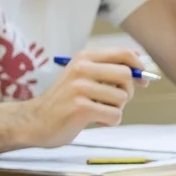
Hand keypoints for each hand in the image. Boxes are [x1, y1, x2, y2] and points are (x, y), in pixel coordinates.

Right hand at [23, 47, 144, 146]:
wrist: (34, 121)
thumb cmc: (64, 100)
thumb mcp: (82, 76)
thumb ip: (108, 69)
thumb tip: (141, 69)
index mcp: (84, 57)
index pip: (124, 53)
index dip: (139, 67)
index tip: (142, 80)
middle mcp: (82, 68)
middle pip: (126, 75)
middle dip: (128, 92)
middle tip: (114, 101)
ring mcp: (80, 88)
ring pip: (122, 98)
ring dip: (115, 109)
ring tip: (97, 111)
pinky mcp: (81, 108)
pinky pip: (115, 115)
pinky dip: (109, 122)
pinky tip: (94, 120)